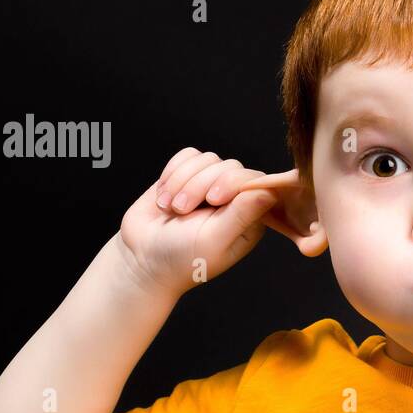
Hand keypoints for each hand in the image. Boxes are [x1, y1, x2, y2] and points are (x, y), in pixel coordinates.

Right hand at [118, 148, 297, 295]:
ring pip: (207, 159)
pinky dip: (172, 173)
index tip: (212, 200)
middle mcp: (234, 199)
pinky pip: (188, 156)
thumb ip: (241, 215)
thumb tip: (271, 191)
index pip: (255, 182)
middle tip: (181, 211)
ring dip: (182, 181)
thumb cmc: (181, 257)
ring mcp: (212, 184)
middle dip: (199, 186)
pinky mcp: (189, 175)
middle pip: (229, 167)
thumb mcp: (213, 241)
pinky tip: (165, 196)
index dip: (233, 182)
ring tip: (170, 208)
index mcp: (249, 219)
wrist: (142, 256)